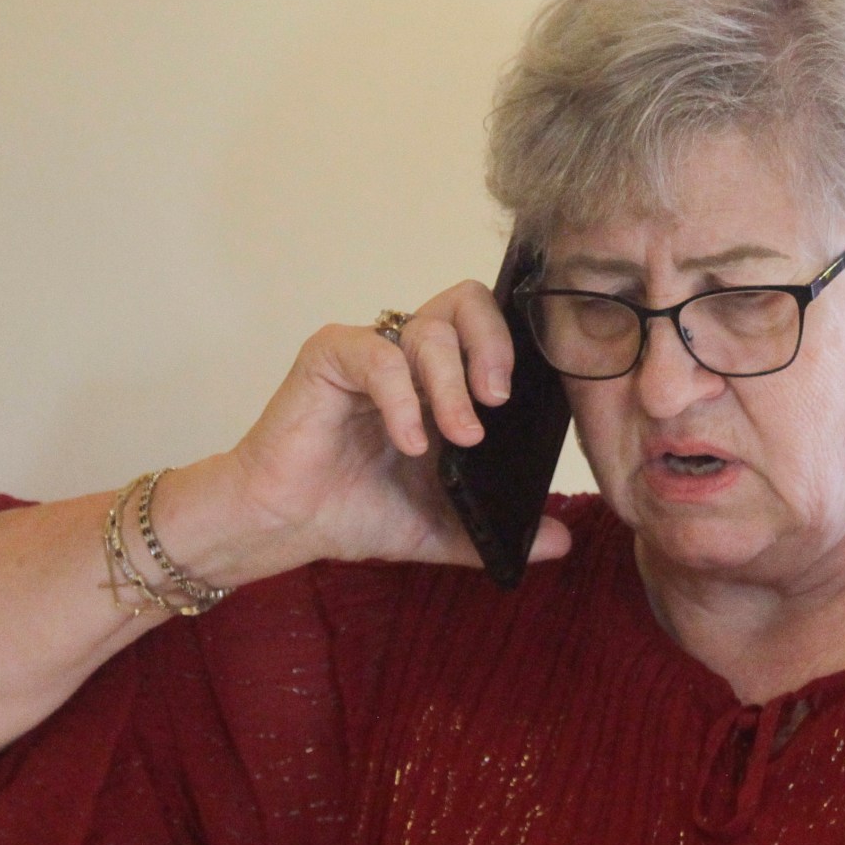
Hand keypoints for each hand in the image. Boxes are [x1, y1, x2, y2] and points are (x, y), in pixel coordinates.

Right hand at [222, 278, 572, 570]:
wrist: (284, 526)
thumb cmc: (352, 512)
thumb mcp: (440, 527)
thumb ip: (498, 532)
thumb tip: (560, 542)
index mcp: (439, 380)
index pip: (489, 328)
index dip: (514, 348)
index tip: (525, 400)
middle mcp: (407, 355)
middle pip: (466, 302)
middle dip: (493, 345)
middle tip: (498, 400)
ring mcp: (369, 350)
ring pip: (428, 328)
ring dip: (452, 384)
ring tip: (459, 438)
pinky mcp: (329, 356)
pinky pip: (377, 354)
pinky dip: (402, 397)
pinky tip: (410, 441)